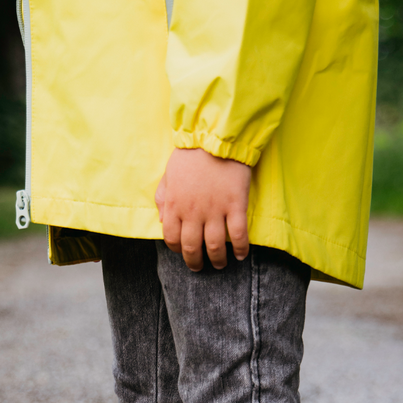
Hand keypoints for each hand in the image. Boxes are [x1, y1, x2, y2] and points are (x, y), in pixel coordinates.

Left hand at [155, 148, 250, 270]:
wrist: (216, 135)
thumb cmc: (191, 154)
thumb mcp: (168, 175)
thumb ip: (162, 198)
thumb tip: (161, 220)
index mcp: (174, 206)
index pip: (172, 238)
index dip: (177, 249)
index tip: (184, 250)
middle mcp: (193, 213)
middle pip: (192, 248)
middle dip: (195, 262)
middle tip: (199, 267)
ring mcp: (215, 210)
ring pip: (215, 246)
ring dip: (217, 260)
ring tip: (220, 264)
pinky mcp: (235, 205)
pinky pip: (239, 235)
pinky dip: (241, 248)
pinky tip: (241, 255)